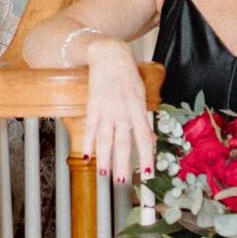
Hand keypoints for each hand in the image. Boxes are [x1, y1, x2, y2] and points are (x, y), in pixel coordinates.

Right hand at [82, 36, 154, 185]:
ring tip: (105, 175)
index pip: (144, 138)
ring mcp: (106, 110)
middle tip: (123, 181)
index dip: (147, 157)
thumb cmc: (128, 77)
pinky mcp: (92, 106)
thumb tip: (150, 141)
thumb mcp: (141, 96)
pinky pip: (90, 128)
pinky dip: (88, 143)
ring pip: (105, 139)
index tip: (149, 174)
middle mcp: (123, 112)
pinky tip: (86, 157)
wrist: (109, 56)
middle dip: (123, 163)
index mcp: (138, 110)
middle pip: (123, 142)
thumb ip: (144, 119)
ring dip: (105, 158)